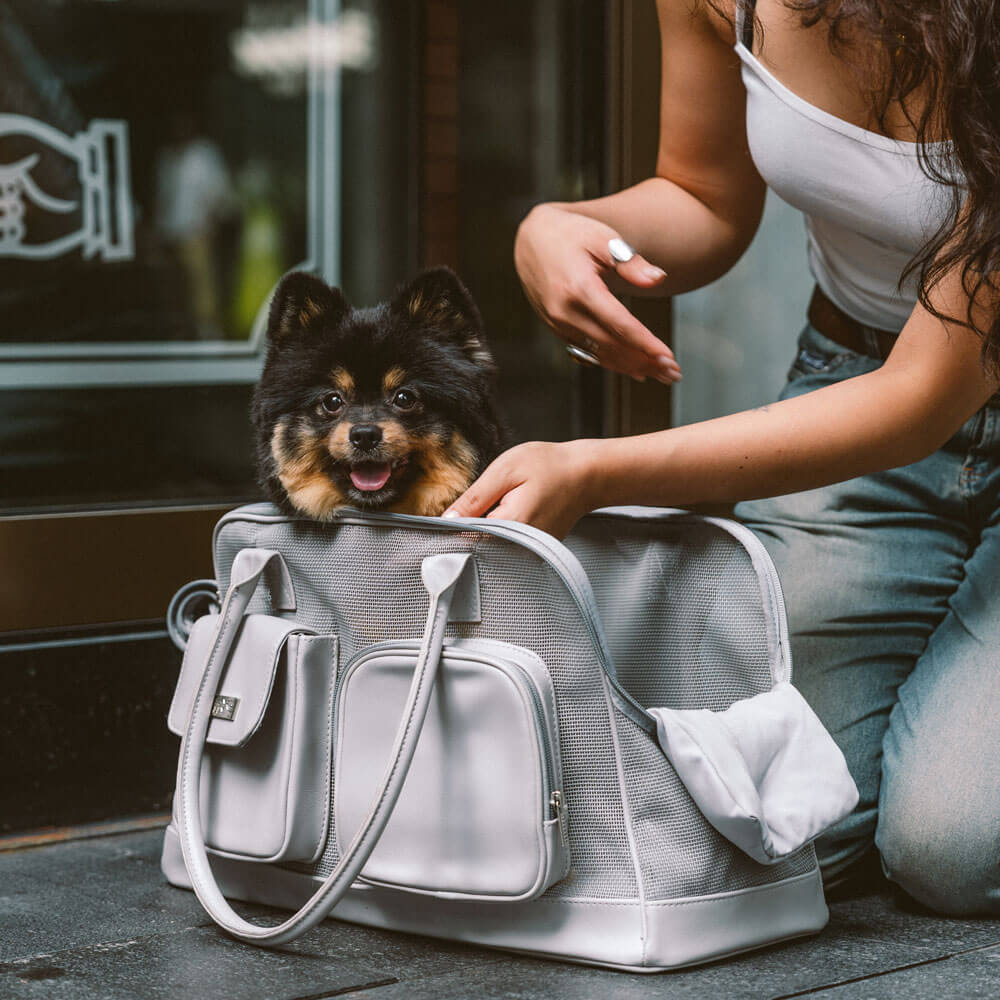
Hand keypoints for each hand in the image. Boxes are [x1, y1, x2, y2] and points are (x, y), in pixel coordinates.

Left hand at [442, 440, 599, 539]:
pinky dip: (504, 529)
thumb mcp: (505, 471)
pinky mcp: (535, 548)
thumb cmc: (550, 466)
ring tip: (506, 502)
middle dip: (472, 524)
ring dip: (488, 527)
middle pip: (479, 544)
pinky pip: (508, 543)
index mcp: (510, 526)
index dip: (455, 525)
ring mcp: (530, 550)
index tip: (458, 511)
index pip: (467, 537)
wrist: (588, 475)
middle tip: (487, 500)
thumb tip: (448, 518)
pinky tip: (514, 510)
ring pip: (493, 544)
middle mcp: (521, 545)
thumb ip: (474, 498)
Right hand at [514, 203, 681, 382]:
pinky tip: (634, 370)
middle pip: (611, 345)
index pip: (618, 323)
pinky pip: (587, 352)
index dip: (645, 343)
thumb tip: (658, 279)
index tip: (669, 358)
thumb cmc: (572, 234)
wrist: (532, 239)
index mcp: (578, 287)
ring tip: (661, 376)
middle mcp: (564, 311)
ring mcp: (557, 323)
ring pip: (599, 354)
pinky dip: (612, 362)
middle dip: (645, 361)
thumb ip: (631, 261)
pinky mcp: (556, 328)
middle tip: (674, 373)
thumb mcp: (603, 238)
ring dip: (632, 367)